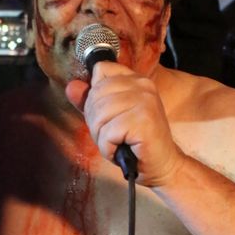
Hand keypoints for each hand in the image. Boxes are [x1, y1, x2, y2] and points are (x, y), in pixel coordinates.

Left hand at [65, 61, 182, 185]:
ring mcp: (145, 101)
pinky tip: (120, 150)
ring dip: (101, 137)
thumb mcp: (110, 118)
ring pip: (100, 115)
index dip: (94, 96)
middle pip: (96, 94)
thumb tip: (71, 87)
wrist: (163, 164)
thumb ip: (91, 101)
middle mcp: (142, 85)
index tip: (107, 115)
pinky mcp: (144, 120)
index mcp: (135, 79)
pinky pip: (108, 133)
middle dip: (96, 122)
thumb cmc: (135, 142)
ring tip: (116, 144)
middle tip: (111, 136)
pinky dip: (108, 148)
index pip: (101, 70)